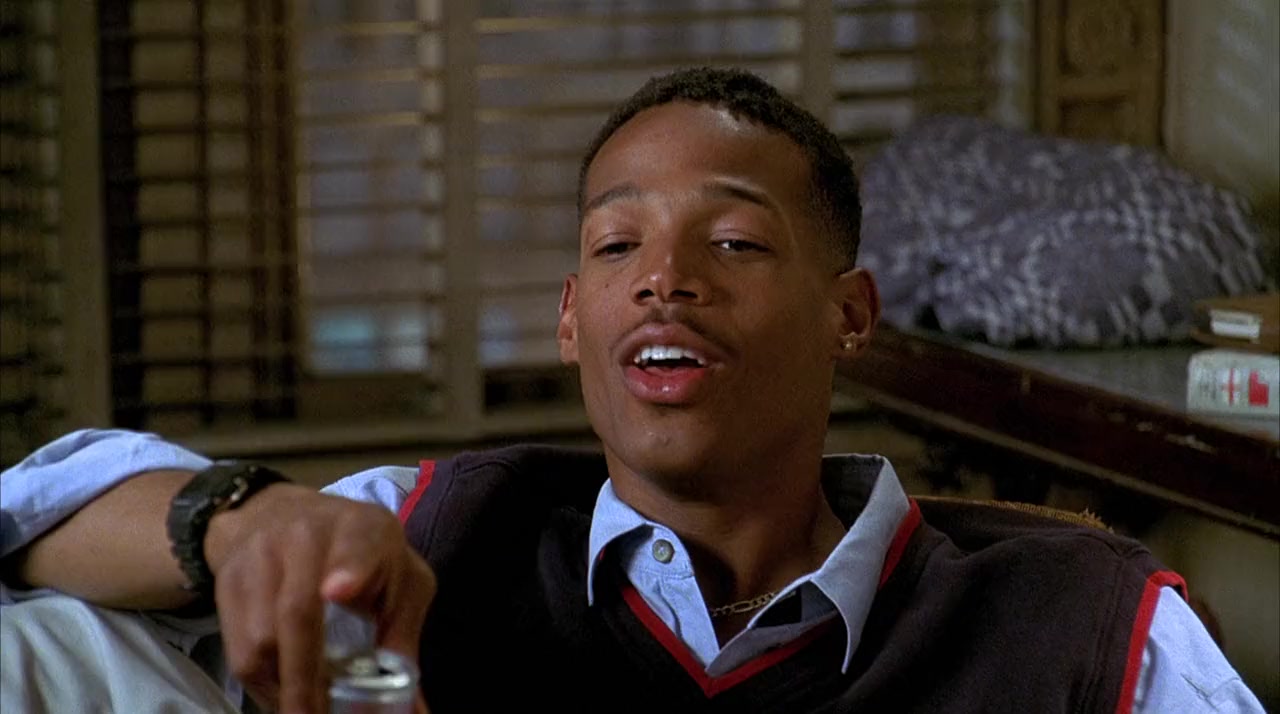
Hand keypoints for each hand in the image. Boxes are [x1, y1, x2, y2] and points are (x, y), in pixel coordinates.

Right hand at [205, 484, 434, 713]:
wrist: (282, 514)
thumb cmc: (361, 555)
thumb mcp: (398, 579)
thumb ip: (404, 638)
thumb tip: (415, 711)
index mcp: (363, 530)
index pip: (358, 544)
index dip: (350, 569)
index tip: (338, 593)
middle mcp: (306, 534)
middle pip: (298, 611)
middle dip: (307, 678)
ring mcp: (260, 555)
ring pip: (261, 638)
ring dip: (283, 687)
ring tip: (307, 710)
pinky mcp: (228, 580)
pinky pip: (237, 647)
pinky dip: (261, 684)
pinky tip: (283, 695)